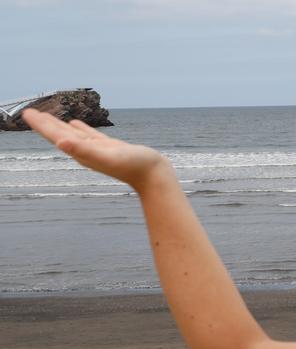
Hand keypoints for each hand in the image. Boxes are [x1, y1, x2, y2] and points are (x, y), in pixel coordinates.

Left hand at [23, 109, 171, 190]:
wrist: (154, 176)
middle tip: (30, 112)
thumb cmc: (133, 166)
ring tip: (47, 116)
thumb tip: (61, 143)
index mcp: (81, 152)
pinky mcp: (108, 147)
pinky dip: (80, 128)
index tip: (27, 113)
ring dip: (59, 125)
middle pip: (60, 134)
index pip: (56, 135)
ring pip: (72, 134)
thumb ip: (83, 149)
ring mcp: (97, 149)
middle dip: (45, 124)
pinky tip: (75, 123)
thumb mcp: (107, 155)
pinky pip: (89, 135)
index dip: (41, 125)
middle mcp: (85, 151)